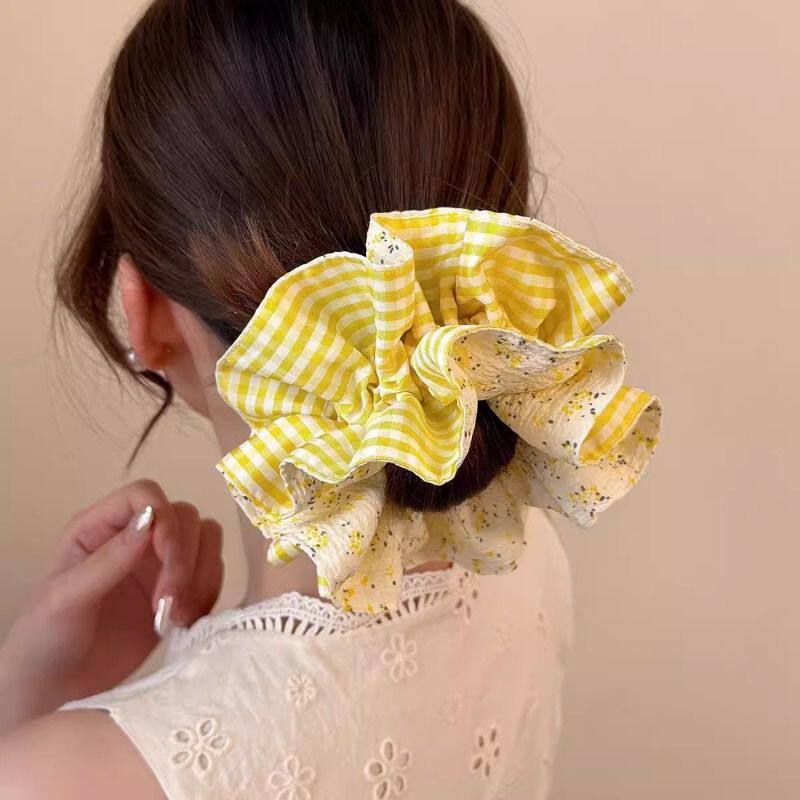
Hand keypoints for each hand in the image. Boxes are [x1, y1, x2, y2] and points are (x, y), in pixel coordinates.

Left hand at [0, 480, 223, 732]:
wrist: (56, 696)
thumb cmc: (44, 643)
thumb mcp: (66, 599)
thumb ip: (108, 559)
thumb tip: (150, 518)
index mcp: (98, 529)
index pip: (145, 495)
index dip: (163, 518)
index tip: (166, 557)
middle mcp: (134, 539)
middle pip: (184, 517)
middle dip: (184, 559)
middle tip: (169, 603)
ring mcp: (158, 566)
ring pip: (206, 541)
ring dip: (201, 577)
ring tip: (178, 618)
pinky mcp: (178, 594)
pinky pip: (212, 575)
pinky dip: (208, 596)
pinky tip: (185, 623)